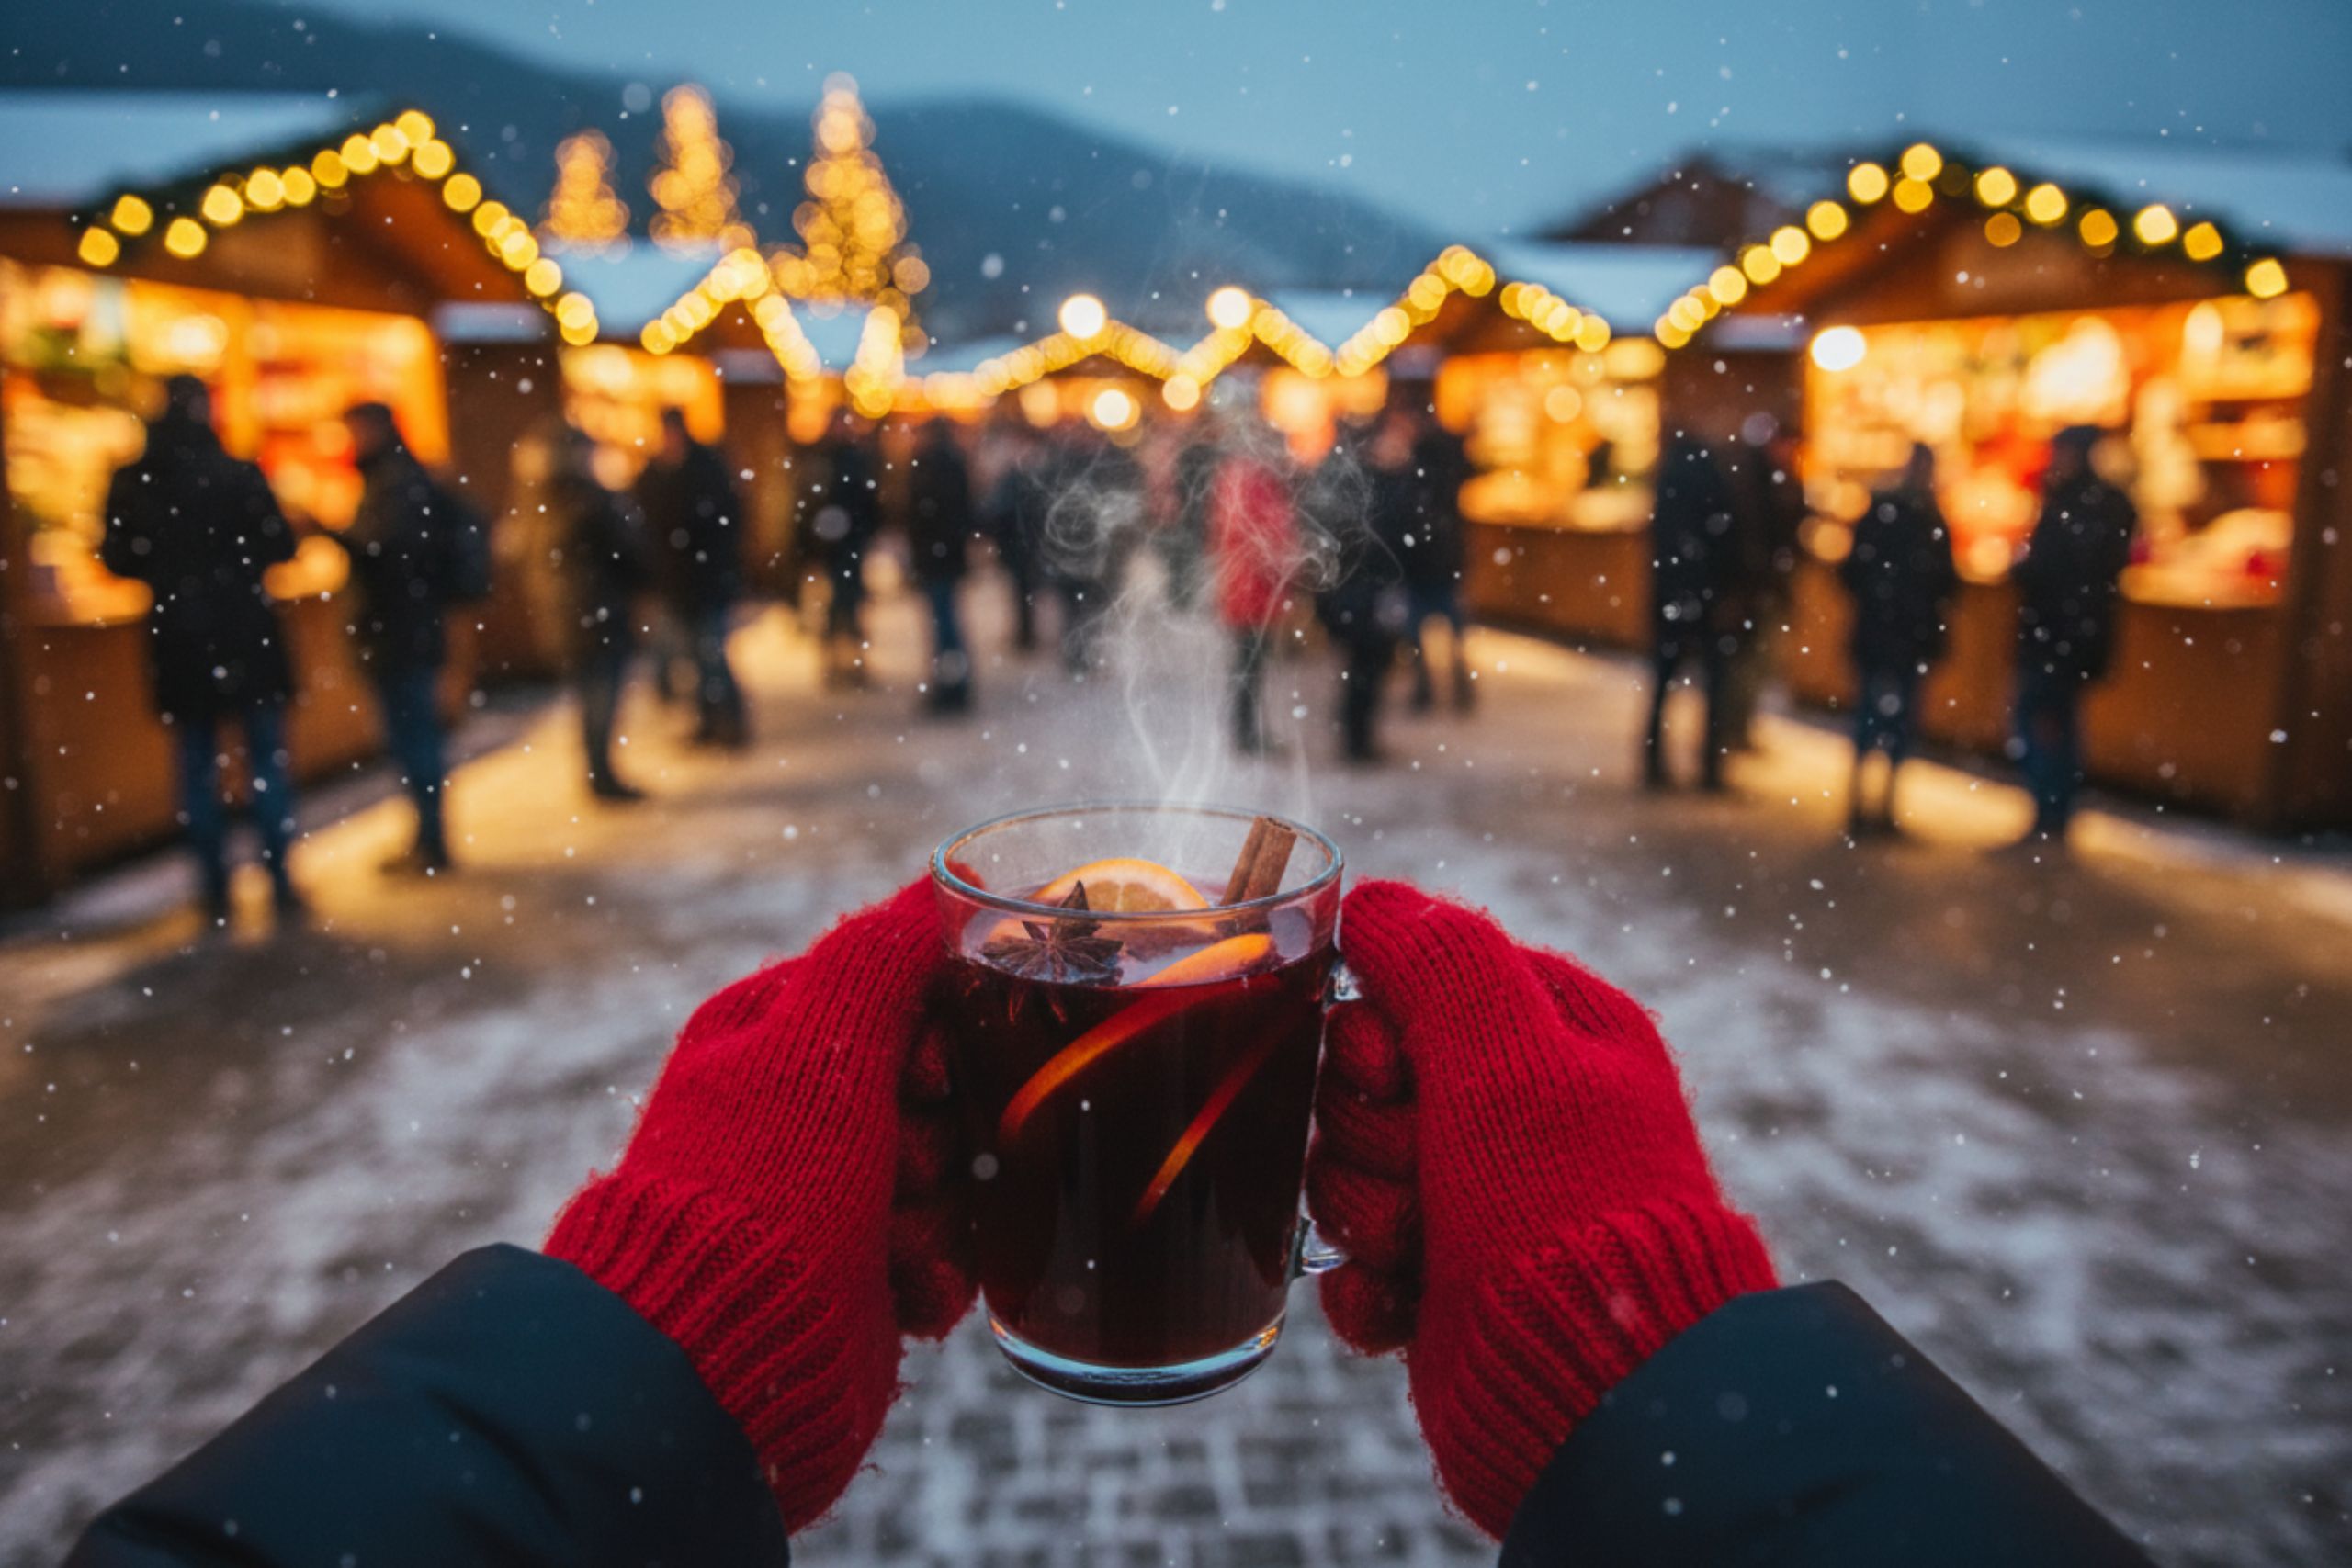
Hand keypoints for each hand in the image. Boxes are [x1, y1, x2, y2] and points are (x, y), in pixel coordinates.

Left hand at [546, 880, 972, 1531]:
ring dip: (940, 1213)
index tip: (931, 1068)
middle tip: (908, 1161)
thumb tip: (944, 878)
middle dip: (941, 1132)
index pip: (893, 995)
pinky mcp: (864, 1274)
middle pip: (937, 1088)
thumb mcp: (820, 1048)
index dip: (934, 1029)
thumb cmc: (760, 1190)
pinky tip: (906, 1289)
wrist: (726, 1361)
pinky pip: (948, 1251)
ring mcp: (831, 1199)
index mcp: (768, 1040)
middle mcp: (796, 1116)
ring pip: (953, 1173)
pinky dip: (937, 1275)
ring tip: (891, 1241)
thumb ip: (883, 956)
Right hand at [1307, 880, 1775, 1536]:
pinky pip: (1350, 1261)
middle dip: (1367, 1130)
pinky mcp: (1441, 1284)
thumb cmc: (1563, 1207)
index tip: (1388, 1066)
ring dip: (1364, 1211)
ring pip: (1346, 1168)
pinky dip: (1366, 1287)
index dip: (1374, 1025)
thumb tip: (1370, 899)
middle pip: (1364, 1079)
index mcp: (1556, 1034)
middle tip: (1422, 1166)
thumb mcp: (1507, 1051)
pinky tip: (1402, 1300)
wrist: (1587, 1388)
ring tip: (1424, 1246)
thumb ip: (1436, 958)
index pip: (1416, 980)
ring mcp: (1477, 1202)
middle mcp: (1517, 1112)